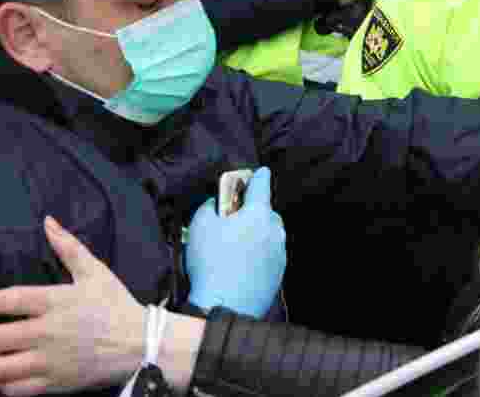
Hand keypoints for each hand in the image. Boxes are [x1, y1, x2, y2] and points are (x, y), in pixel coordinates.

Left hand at [0, 216, 144, 395]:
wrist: (141, 343)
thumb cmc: (116, 305)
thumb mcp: (95, 271)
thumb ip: (68, 247)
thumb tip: (48, 223)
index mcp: (56, 302)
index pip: (6, 301)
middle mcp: (47, 332)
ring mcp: (49, 360)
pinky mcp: (54, 381)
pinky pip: (16, 388)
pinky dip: (1, 384)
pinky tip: (0, 376)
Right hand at [186, 167, 286, 317]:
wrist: (224, 307)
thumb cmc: (211, 263)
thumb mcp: (199, 226)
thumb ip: (209, 206)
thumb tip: (216, 203)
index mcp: (259, 214)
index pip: (262, 186)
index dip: (258, 176)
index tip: (260, 171)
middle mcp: (276, 231)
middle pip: (267, 212)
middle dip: (253, 212)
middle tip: (233, 221)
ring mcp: (280, 253)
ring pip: (270, 234)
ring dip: (257, 234)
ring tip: (234, 247)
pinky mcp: (279, 273)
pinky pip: (269, 254)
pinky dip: (259, 254)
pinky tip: (242, 264)